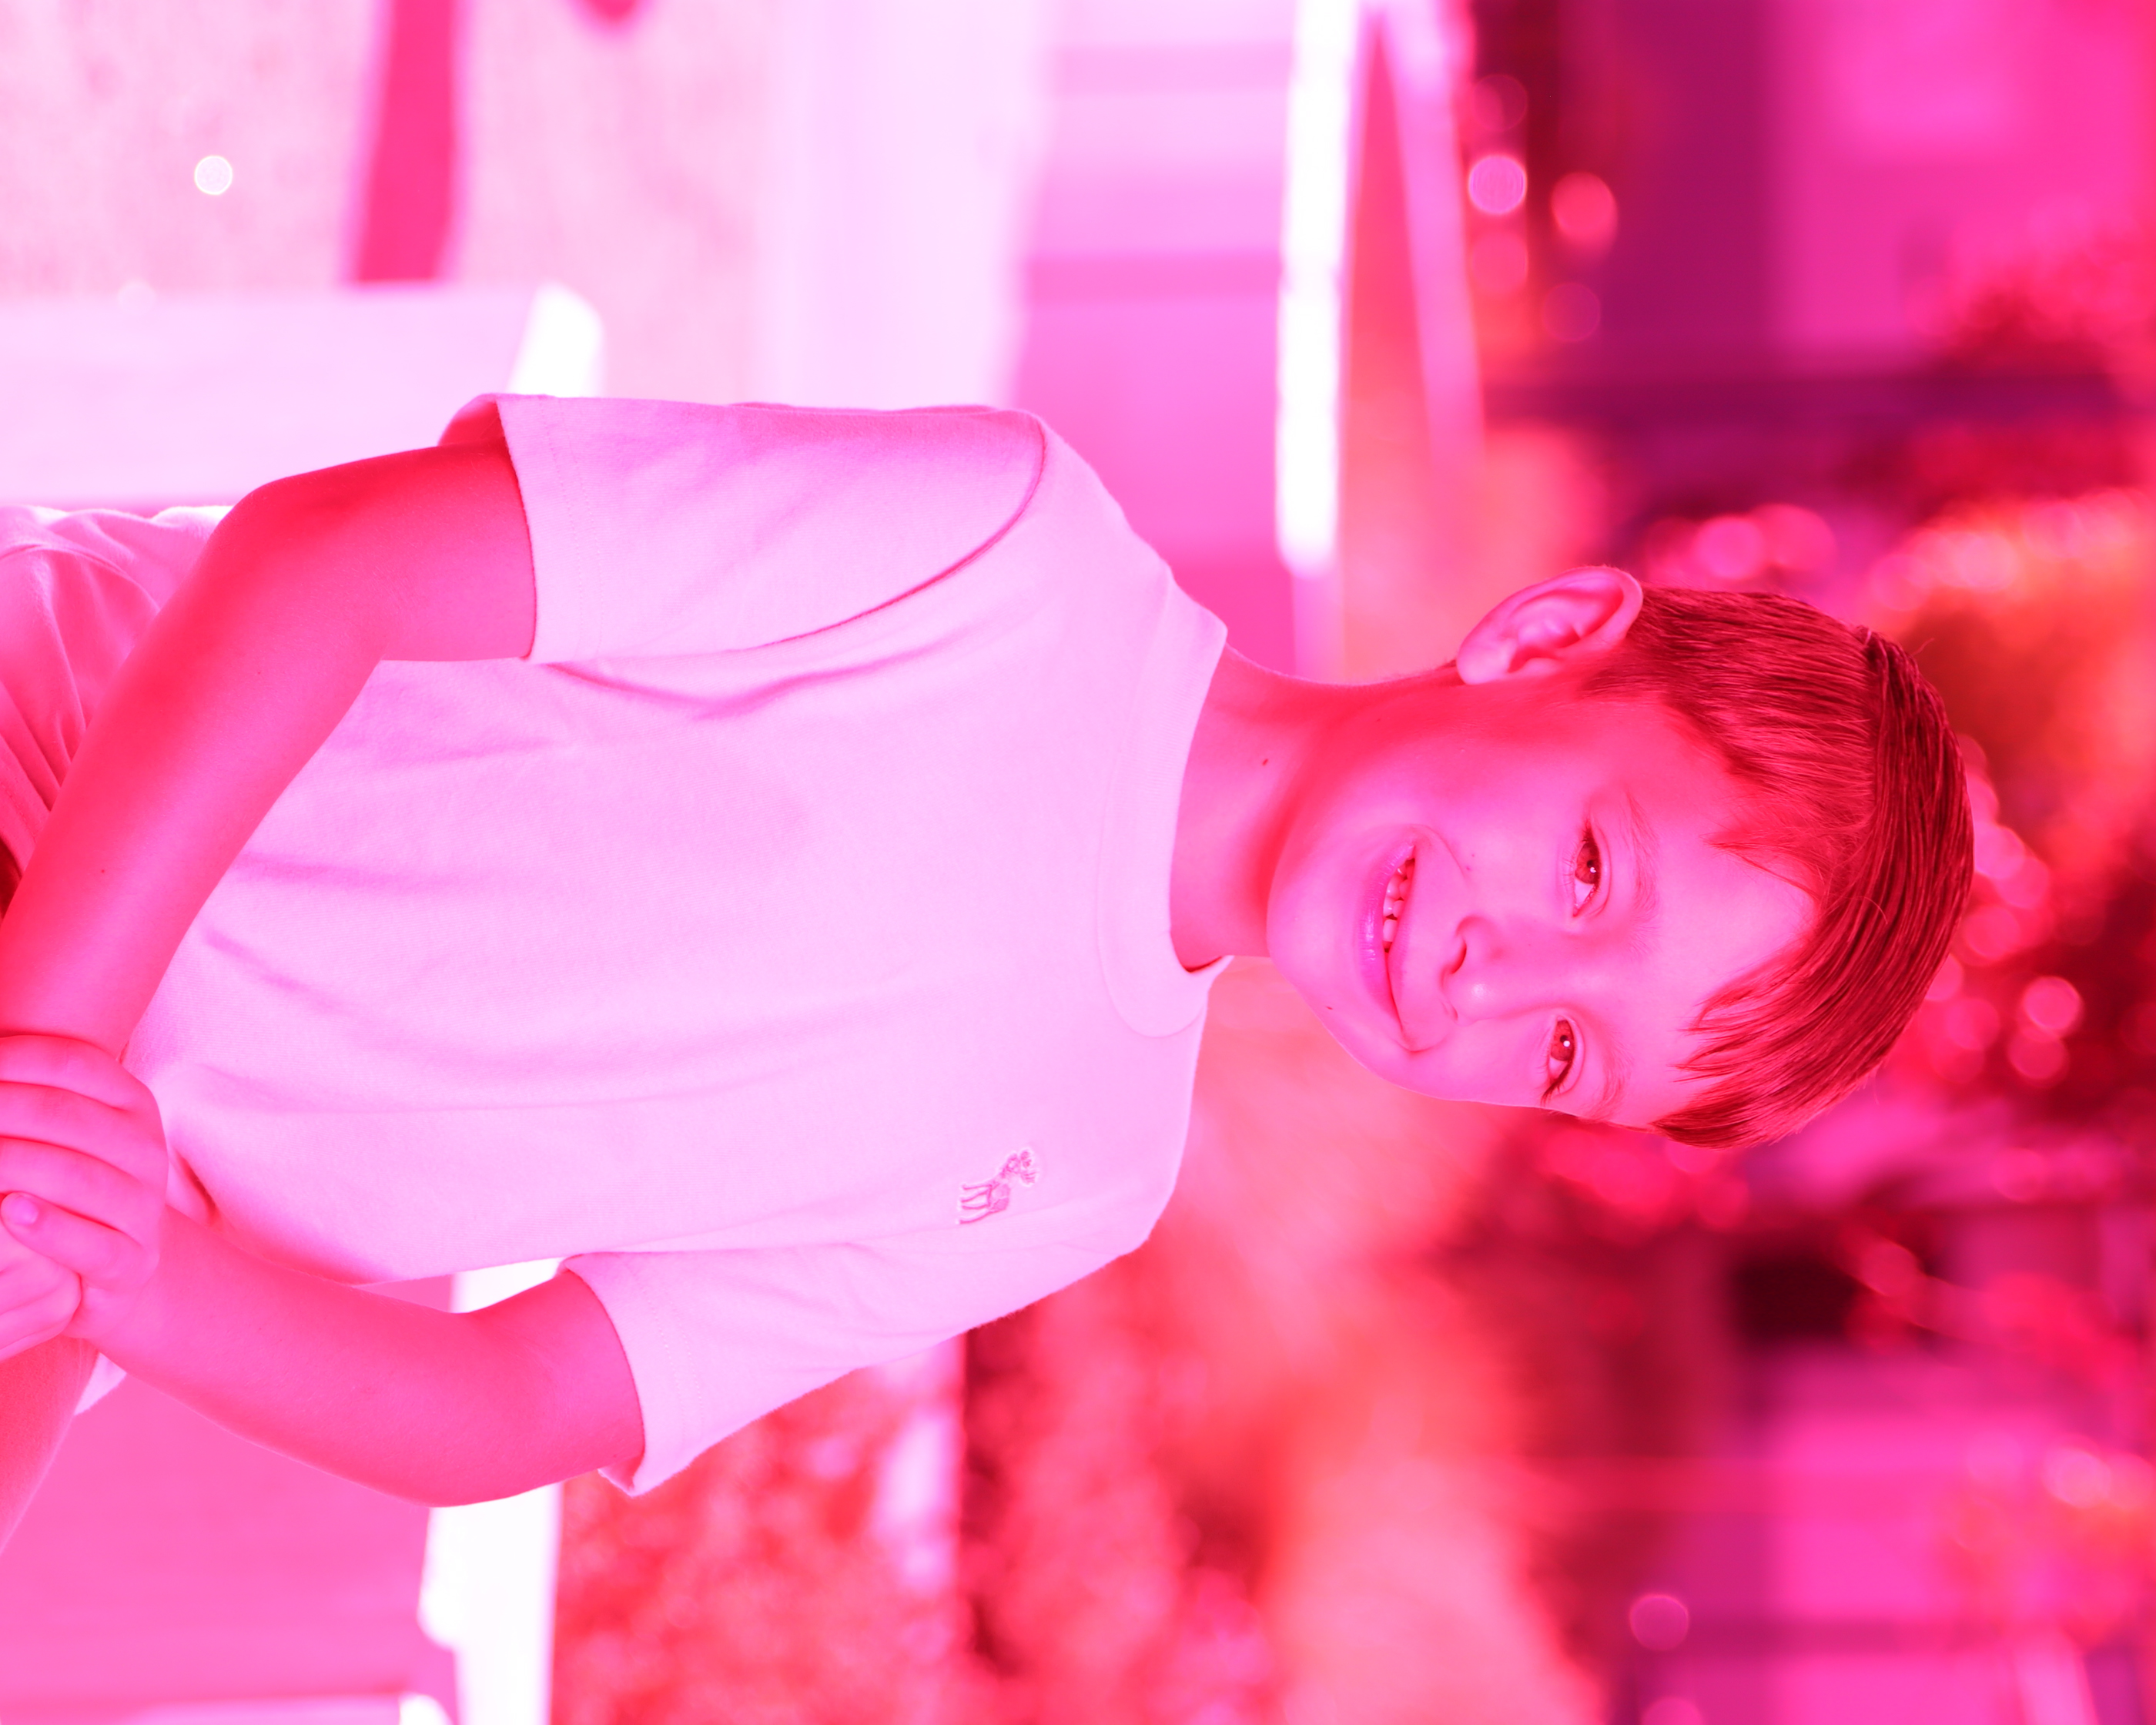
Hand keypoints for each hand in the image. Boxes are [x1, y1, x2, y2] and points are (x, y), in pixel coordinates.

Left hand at [0, 1036, 166, 1350]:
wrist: (115, 1257)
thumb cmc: (66, 1181)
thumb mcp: (58, 1132)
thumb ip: (25, 1098)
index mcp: (132, 1104)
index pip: (73, 1063)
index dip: (13, 1060)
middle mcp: (146, 1149)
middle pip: (68, 1117)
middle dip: (0, 1111)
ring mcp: (144, 1206)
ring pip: (80, 1178)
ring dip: (13, 1165)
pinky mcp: (133, 1261)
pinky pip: (94, 1245)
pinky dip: (50, 1228)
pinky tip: (9, 1212)